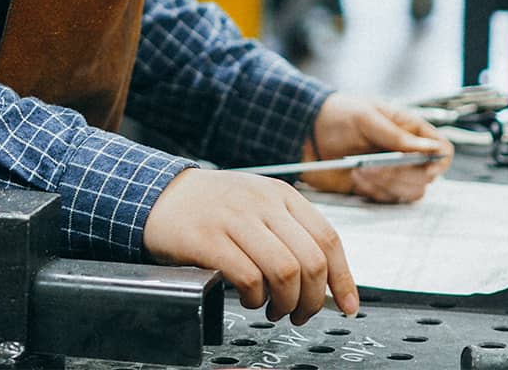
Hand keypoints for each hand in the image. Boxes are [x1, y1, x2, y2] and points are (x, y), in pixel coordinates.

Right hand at [142, 167, 358, 324]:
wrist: (159, 194)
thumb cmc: (212, 207)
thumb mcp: (256, 204)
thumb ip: (288, 232)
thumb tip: (325, 282)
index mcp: (279, 193)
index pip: (327, 237)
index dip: (343, 278)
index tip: (348, 306)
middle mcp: (261, 202)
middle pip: (310, 260)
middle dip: (313, 300)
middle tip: (300, 314)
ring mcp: (234, 217)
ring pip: (285, 271)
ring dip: (285, 303)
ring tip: (273, 310)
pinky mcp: (208, 237)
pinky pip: (248, 277)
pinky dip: (254, 299)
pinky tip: (247, 299)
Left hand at [301, 93, 453, 202]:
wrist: (306, 133)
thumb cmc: (337, 115)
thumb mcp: (365, 116)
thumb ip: (396, 135)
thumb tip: (431, 149)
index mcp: (410, 130)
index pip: (442, 150)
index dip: (438, 161)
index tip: (422, 165)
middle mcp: (407, 154)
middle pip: (427, 176)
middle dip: (400, 174)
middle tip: (372, 165)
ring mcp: (394, 173)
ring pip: (411, 192)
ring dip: (386, 184)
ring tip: (359, 169)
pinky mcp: (378, 188)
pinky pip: (390, 200)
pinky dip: (375, 192)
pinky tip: (356, 179)